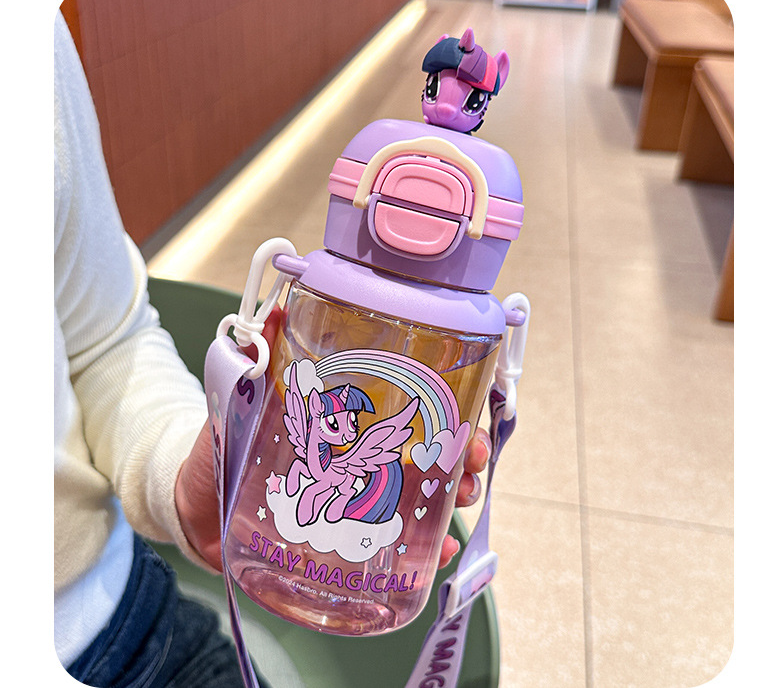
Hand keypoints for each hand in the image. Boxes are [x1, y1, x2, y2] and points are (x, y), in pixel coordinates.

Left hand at [175, 305, 490, 572]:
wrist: (189, 506)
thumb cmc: (218, 447)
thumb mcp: (238, 398)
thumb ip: (255, 360)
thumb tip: (278, 309)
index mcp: (342, 421)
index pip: (405, 408)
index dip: (445, 410)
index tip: (467, 417)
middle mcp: (359, 457)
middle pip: (428, 450)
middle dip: (463, 455)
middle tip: (473, 464)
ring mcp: (355, 498)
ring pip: (423, 495)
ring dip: (455, 496)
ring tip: (466, 501)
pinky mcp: (343, 538)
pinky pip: (394, 543)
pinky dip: (425, 549)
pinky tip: (440, 552)